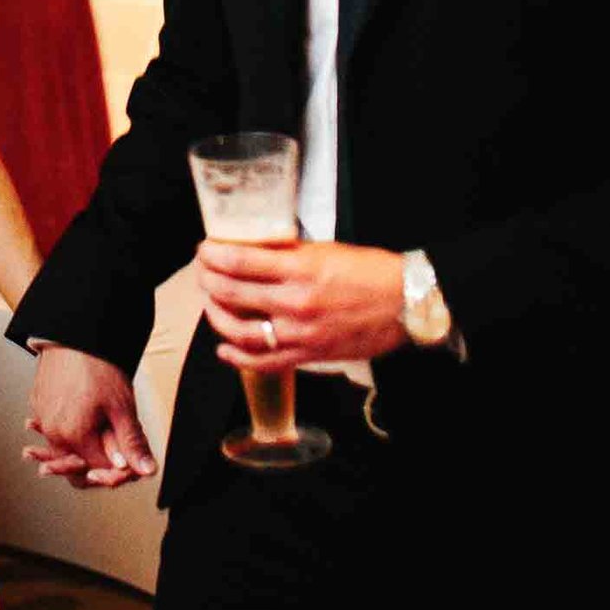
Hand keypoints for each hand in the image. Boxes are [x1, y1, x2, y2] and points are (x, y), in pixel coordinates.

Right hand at [23, 346, 155, 487]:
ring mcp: (42, 418)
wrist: (73, 334)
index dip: (118, 471)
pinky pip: (49, 431)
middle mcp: (53, 432)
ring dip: (78, 453)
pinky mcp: (37, 405)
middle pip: (74, 468)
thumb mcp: (122, 407)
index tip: (129, 461)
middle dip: (95, 468)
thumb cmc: (97, 367)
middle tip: (114, 458)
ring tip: (95, 443)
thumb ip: (132, 443)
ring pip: (60, 451)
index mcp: (74, 436)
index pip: (98, 471)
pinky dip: (63, 434)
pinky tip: (76, 425)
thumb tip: (146, 470)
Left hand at [196, 240, 407, 370]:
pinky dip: (238, 357)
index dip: (212, 255)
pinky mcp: (309, 355)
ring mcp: (300, 333)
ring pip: (239, 330)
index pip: (239, 261)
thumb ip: (287, 252)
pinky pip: (264, 361)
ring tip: (209, 304)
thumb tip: (254, 248)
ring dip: (215, 316)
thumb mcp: (326, 249)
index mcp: (300, 269)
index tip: (204, 250)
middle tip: (202, 272)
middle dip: (208, 280)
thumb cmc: (371, 273)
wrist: (407, 304)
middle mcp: (295, 303)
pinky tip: (224, 348)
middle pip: (231, 293)